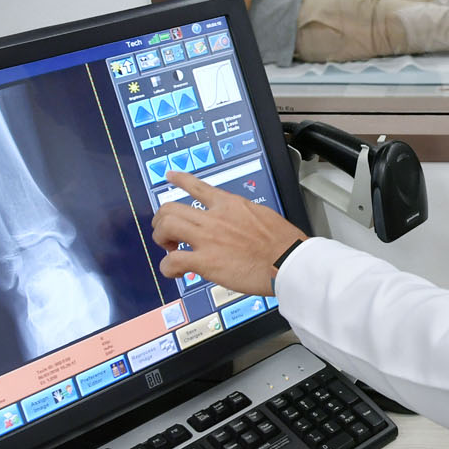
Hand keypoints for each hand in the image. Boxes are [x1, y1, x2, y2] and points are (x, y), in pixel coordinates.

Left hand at [151, 171, 305, 296]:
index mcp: (231, 204)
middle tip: (166, 232)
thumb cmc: (283, 244)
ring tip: (169, 249)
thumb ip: (243, 216)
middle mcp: (215, 217)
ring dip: (160, 238)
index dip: (180, 180)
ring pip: (166, 226)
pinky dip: (168, 268)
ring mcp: (208, 238)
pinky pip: (172, 261)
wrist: (288, 261)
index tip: (170, 176)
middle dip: (162, 220)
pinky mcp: (205, 261)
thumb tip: (239, 223)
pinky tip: (176, 272)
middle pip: (171, 207)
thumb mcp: (263, 216)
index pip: (198, 186)